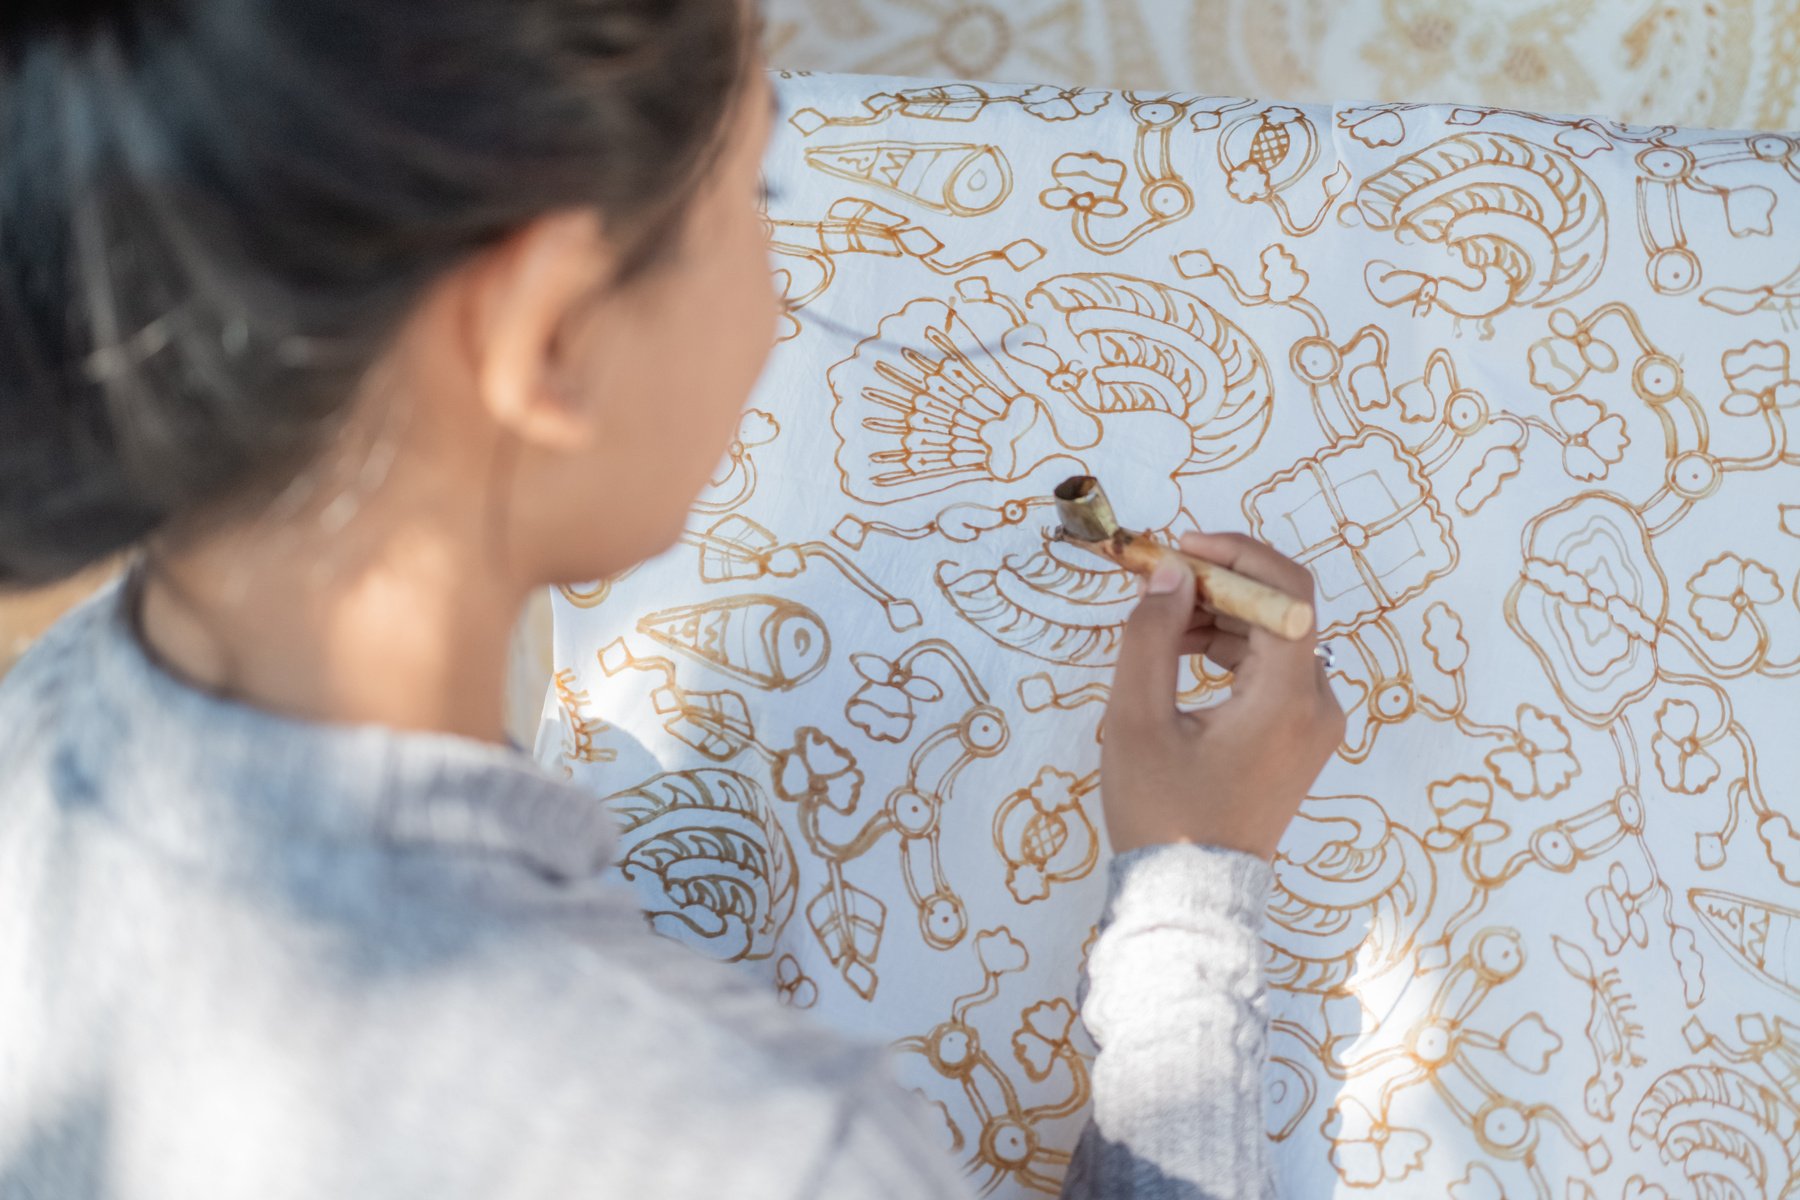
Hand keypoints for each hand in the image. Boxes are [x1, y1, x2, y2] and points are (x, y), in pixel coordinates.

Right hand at [1100, 531, 1344, 860]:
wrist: (1191, 895)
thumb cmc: (1162, 813)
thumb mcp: (1138, 721)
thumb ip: (1150, 637)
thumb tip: (1170, 574)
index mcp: (1287, 699)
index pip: (1287, 593)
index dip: (1237, 555)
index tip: (1182, 547)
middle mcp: (1318, 705)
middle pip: (1279, 612)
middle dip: (1217, 587)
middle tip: (1156, 584)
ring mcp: (1314, 724)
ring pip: (1275, 638)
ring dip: (1220, 618)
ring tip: (1158, 628)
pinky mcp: (1300, 738)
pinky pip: (1272, 671)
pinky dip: (1231, 651)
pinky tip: (1180, 657)